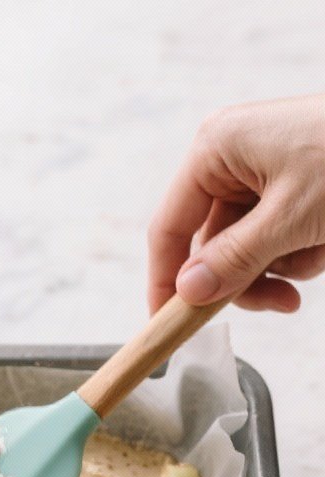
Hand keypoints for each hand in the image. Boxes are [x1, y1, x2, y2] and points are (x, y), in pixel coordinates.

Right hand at [148, 94, 324, 313]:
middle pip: (210, 247)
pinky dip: (300, 253)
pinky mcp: (288, 188)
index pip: (170, 229)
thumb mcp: (291, 218)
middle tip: (280, 304)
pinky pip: (274, 240)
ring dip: (280, 268)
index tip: (168, 327)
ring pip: (245, 250)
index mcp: (215, 150)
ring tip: (317, 257)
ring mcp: (260, 174)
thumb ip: (235, 260)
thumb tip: (188, 293)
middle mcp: (230, 160)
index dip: (166, 282)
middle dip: (247, 279)